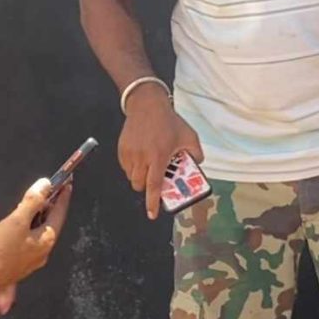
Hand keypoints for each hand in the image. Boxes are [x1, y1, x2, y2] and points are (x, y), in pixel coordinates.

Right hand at [0, 179, 71, 310]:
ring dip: (37, 216)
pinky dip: (28, 226)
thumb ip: (33, 201)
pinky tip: (18, 223)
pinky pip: (29, 239)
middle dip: (49, 205)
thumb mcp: (16, 220)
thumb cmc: (0, 249)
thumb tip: (46, 184)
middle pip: (50, 223)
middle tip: (45, 190)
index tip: (68, 182)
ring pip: (39, 231)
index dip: (63, 197)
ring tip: (30, 203)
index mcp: (47, 240)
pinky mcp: (20, 263)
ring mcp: (32, 259)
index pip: (60, 213)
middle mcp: (43, 251)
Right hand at [120, 84, 202, 219]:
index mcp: (159, 156)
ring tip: (147, 166)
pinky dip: (131, 167)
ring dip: (139, 177)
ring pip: (131, 176)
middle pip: (139, 184)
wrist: (147, 105)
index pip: (153, 185)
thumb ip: (196, 152)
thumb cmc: (168, 121)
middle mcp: (142, 157)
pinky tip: (140, 157)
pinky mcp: (122, 148)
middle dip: (145, 188)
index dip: (152, 202)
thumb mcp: (189, 135)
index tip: (152, 214)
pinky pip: (125, 166)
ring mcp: (130, 153)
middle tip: (153, 181)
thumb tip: (197, 165)